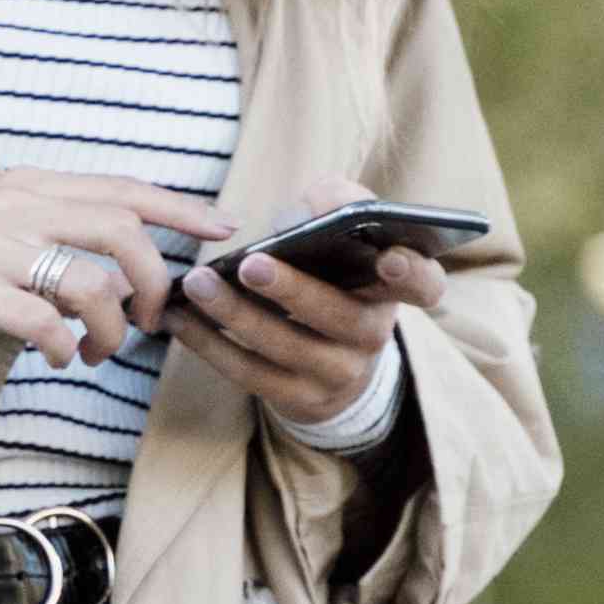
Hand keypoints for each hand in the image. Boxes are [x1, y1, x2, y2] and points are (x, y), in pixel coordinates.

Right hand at [0, 170, 237, 370]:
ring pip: (88, 282)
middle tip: (151, 321)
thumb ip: (68, 243)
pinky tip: (62, 359)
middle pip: (119, 230)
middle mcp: (15, 206)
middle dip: (153, 281)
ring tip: (99, 354)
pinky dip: (66, 347)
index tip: (223, 229)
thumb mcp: (11, 237)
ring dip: (111, 329)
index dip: (179, 208)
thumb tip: (133, 277)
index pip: (122, 189)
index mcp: (32, 187)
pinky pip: (41, 321)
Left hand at [179, 179, 439, 430]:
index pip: (424, 285)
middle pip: (340, 317)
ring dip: (236, 315)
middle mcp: (373, 336)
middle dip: (294, 291)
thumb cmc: (331, 274)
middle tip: (250, 263)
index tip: (391, 256)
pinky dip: (210, 344)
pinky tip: (179, 317)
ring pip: (286, 348)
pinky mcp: (297, 399)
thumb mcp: (343, 234)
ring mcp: (336, 374)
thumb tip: (323, 203)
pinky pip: (249, 374)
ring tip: (197, 283)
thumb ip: (339, 203)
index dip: (412, 272)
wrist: (326, 357)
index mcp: (393, 291)